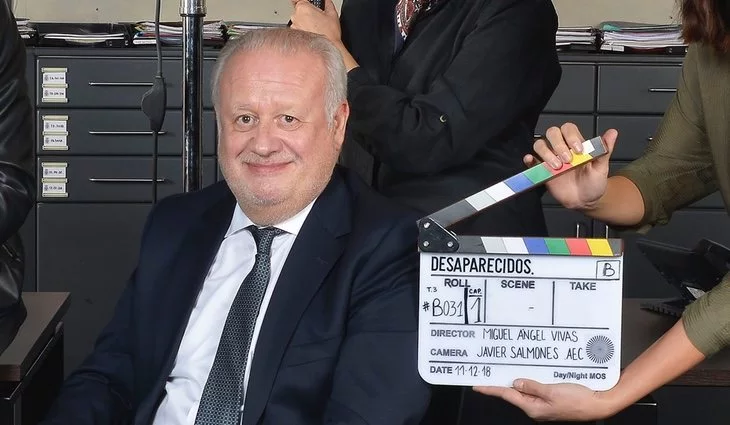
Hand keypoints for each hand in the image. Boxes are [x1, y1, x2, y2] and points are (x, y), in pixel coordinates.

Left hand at [290, 0, 341, 43]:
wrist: (329, 49)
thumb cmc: (329, 34)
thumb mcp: (332, 14)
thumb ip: (327, 3)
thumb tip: (326, 1)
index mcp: (303, 7)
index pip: (301, 0)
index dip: (308, 4)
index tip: (311, 7)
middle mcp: (295, 16)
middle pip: (299, 11)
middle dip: (307, 14)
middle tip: (317, 19)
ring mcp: (294, 26)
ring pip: (298, 21)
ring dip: (305, 23)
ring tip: (316, 28)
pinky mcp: (294, 35)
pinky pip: (298, 30)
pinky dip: (303, 31)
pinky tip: (312, 34)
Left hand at [473, 379, 615, 421]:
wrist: (599, 404)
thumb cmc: (578, 400)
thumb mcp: (552, 392)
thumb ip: (532, 387)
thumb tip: (515, 383)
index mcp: (533, 408)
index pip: (507, 396)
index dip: (491, 389)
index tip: (477, 385)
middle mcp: (536, 408)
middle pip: (514, 393)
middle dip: (502, 383)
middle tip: (489, 372)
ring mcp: (544, 404)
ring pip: (525, 390)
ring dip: (516, 380)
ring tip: (504, 370)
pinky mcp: (552, 399)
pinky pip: (536, 388)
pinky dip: (530, 381)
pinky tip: (527, 373)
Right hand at [525, 123, 617, 210]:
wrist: (585, 201)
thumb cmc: (594, 182)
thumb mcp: (601, 167)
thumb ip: (605, 150)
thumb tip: (613, 132)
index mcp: (575, 144)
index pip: (568, 129)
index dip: (571, 136)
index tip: (579, 151)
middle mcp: (561, 148)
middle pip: (552, 133)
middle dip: (558, 144)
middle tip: (567, 160)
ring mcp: (550, 158)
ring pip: (540, 144)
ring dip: (546, 153)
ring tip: (557, 167)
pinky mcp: (541, 170)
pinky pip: (531, 161)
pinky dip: (529, 159)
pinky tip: (531, 160)